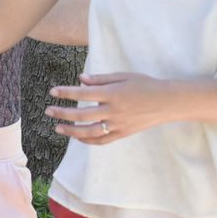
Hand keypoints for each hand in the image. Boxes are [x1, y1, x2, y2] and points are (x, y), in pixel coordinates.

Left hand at [47, 72, 169, 143]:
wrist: (168, 102)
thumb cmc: (145, 85)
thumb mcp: (124, 76)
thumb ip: (101, 79)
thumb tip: (80, 79)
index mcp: (113, 94)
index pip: (83, 94)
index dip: (66, 93)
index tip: (53, 92)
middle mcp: (114, 111)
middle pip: (82, 115)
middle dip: (62, 113)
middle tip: (48, 111)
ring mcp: (118, 125)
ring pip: (89, 132)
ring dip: (71, 131)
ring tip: (57, 127)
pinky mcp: (123, 133)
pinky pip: (102, 141)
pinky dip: (87, 141)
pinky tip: (77, 137)